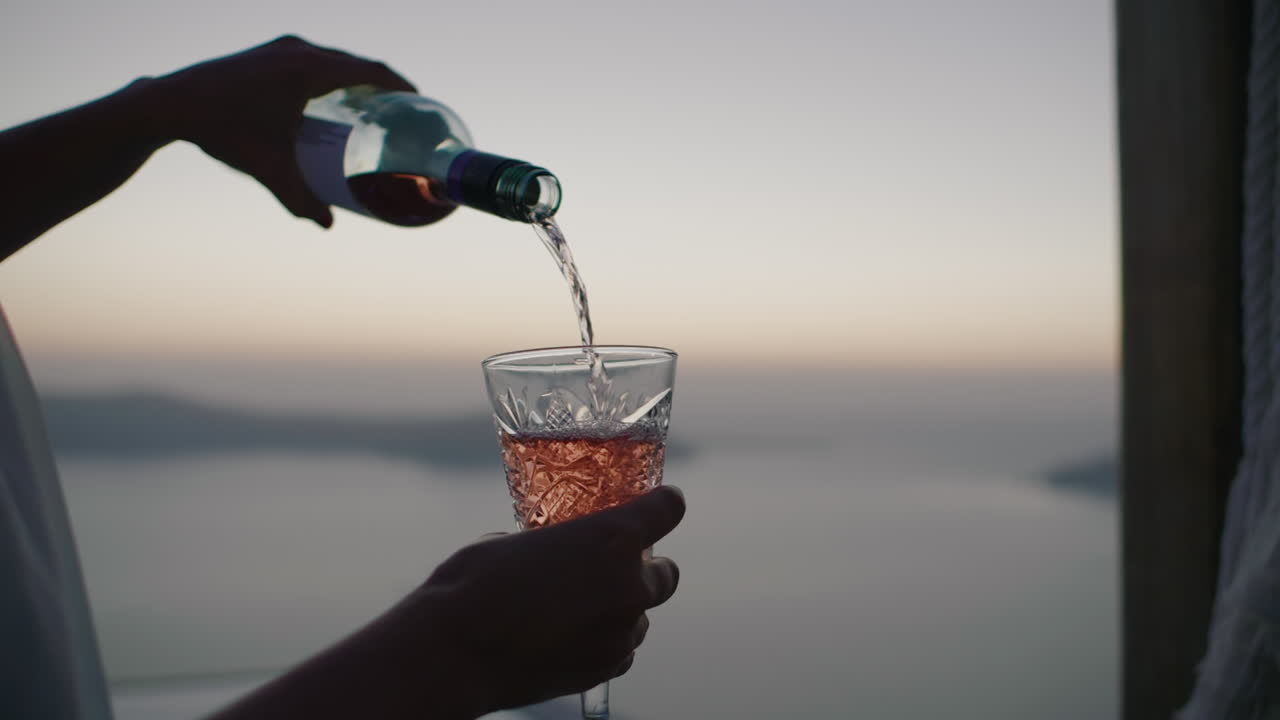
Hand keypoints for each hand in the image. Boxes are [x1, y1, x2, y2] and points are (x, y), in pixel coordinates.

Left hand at [153, 35, 415, 226]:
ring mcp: (280, 47)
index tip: (419, 100)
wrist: (173, 102)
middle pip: (355, 62)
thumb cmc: (223, 131)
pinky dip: (331, 74)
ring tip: (369, 104)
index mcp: (308, 71)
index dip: (399, 84)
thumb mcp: (268, 168)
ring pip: (332, 59)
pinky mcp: (266, 51)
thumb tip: (326, 225)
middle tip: (399, 110)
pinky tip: (330, 97)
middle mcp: (298, 51)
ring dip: (355, 77)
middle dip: (381, 84)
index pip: (370, 69)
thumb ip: (299, 198)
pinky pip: (313, 58)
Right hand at [397, 485, 685, 716]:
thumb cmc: (473, 585)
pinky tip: (569, 639)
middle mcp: (629, 584)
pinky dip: (604, 643)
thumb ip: (550, 544)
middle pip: (667, 574)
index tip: (660, 504)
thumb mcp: (513, 542)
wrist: (453, 654)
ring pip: (642, 618)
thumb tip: (546, 553)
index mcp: (612, 537)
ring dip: (621, 610)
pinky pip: (621, 652)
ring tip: (578, 610)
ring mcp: (620, 632)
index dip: (664, 504)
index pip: (668, 509)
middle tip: (610, 570)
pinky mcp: (604, 669)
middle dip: (645, 570)